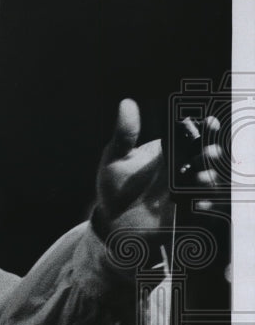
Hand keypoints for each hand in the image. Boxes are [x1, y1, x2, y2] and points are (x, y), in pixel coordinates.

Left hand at [93, 98, 220, 238]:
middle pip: (204, 154)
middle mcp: (180, 166)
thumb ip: (125, 133)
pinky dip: (208, 202)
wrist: (113, 221)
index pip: (191, 134)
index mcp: (167, 149)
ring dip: (211, 175)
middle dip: (211, 151)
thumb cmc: (114, 186)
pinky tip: (198, 203)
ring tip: (201, 178)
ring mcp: (186, 187)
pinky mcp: (187, 207)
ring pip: (209, 177)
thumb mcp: (115, 158)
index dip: (204, 127)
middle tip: (210, 152)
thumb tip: (127, 103)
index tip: (209, 123)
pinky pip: (205, 203)